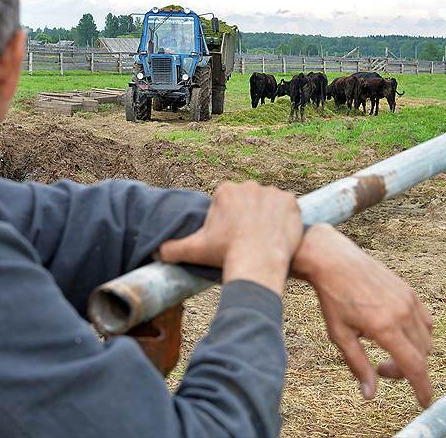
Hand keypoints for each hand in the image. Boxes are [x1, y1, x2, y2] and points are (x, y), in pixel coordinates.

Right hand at [158, 181, 302, 296]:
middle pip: (249, 201)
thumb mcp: (195, 250)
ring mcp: (271, 192)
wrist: (257, 260)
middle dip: (249, 217)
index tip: (233, 237)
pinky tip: (279, 234)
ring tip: (264, 238)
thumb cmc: (225, 253)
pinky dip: (285, 219)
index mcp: (225, 191)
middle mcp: (248, 185)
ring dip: (267, 217)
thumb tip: (155, 252)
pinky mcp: (290, 201)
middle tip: (249, 239)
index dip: (231, 221)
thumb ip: (172, 248)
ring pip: (268, 204)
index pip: (230, 203)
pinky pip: (287, 208)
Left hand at [292, 224, 432, 406]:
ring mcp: (408, 300)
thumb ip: (358, 365)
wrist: (333, 260)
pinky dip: (418, 334)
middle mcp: (402, 313)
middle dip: (407, 370)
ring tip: (386, 348)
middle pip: (422, 356)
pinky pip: (425, 321)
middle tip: (380, 368)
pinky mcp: (410, 291)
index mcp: (385, 327)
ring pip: (426, 339)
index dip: (422, 388)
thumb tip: (370, 395)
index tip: (425, 402)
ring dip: (414, 352)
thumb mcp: (339, 335)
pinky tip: (396, 332)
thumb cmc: (332, 298)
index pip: (414, 366)